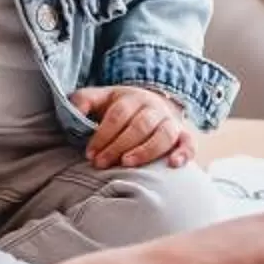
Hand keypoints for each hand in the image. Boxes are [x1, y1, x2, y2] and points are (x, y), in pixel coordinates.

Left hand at [70, 84, 195, 168]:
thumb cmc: (120, 108)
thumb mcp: (101, 98)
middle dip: (118, 145)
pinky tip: (173, 165)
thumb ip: (84, 101)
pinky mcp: (183, 135)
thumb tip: (74, 110)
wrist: (152, 104)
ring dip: (146, 150)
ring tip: (128, 163)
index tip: (90, 154)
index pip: (118, 114)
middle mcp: (153, 108)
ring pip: (163, 135)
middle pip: (139, 125)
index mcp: (131, 98)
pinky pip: (189, 143)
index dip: (103, 134)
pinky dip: (184, 153)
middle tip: (101, 163)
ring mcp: (170, 122)